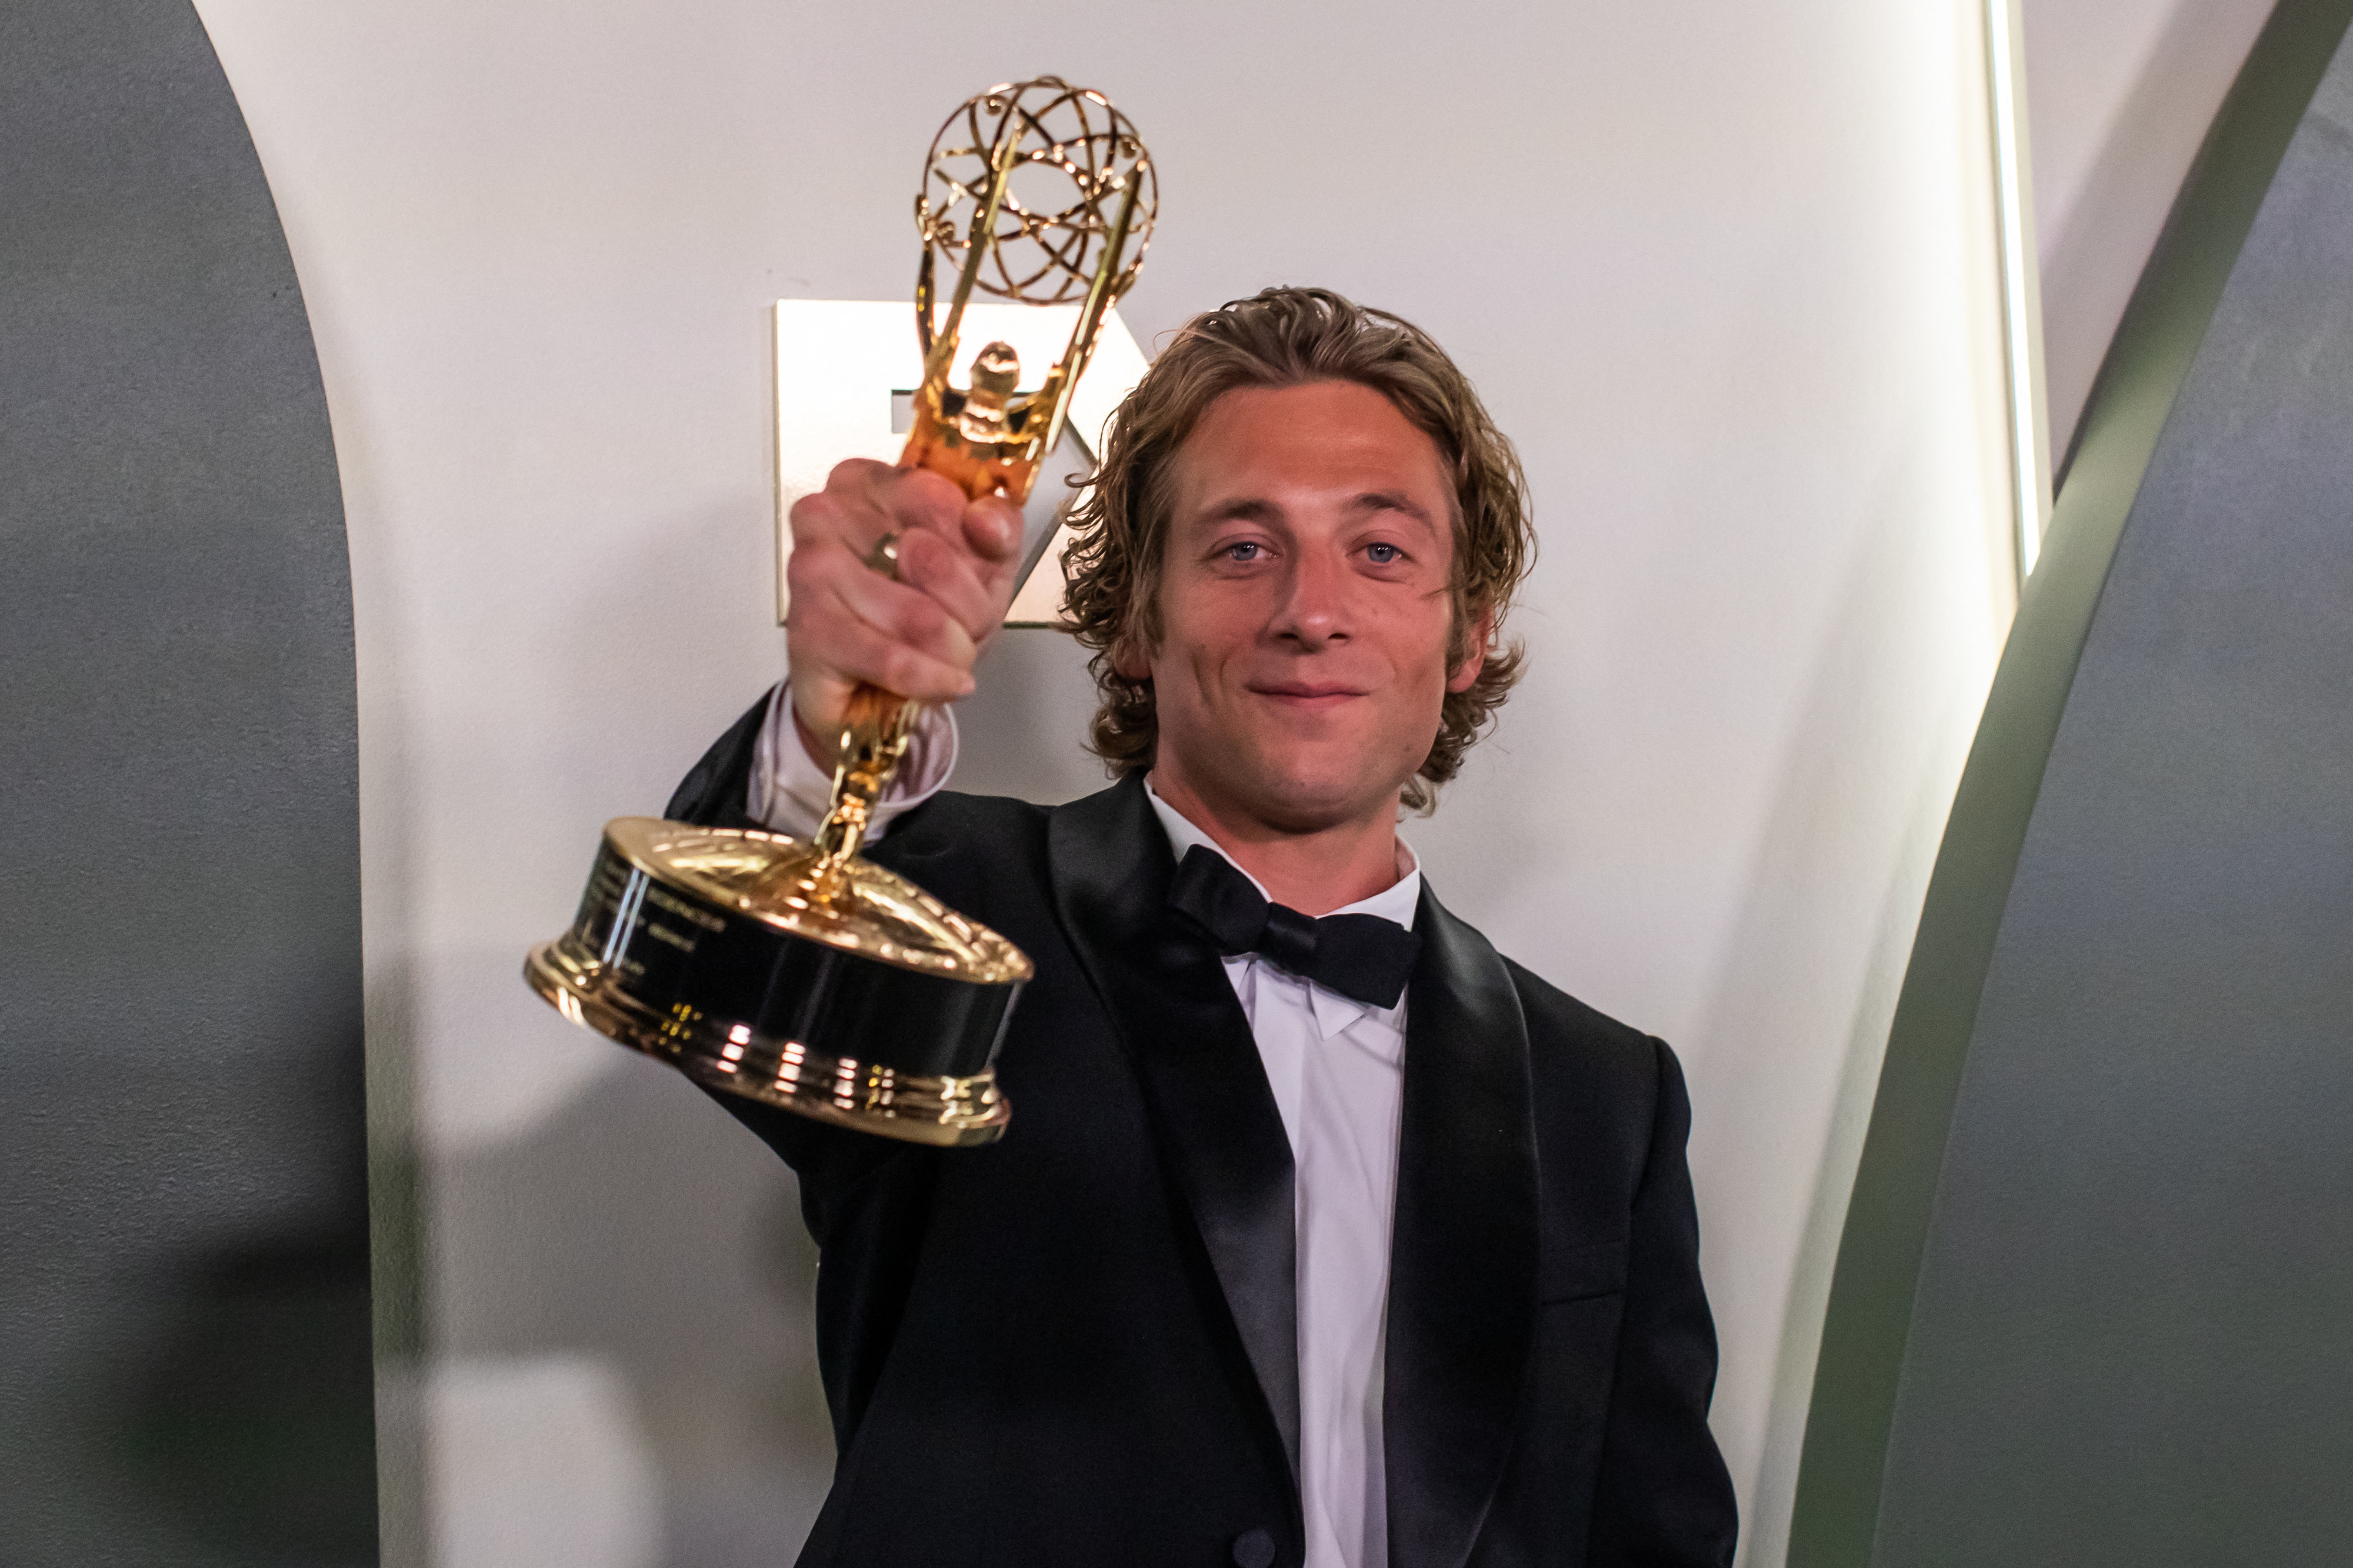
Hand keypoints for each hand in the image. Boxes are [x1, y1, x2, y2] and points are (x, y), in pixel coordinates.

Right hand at [784, 459, 1023, 764]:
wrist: (877, 689)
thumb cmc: (923, 615)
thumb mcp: (981, 561)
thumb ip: (998, 526)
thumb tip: (986, 517)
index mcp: (865, 482)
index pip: (938, 498)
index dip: (974, 549)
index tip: (979, 571)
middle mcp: (826, 515)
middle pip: (931, 558)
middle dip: (970, 609)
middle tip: (963, 626)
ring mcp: (811, 571)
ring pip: (919, 616)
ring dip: (953, 649)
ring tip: (946, 656)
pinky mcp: (808, 630)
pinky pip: (892, 659)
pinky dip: (930, 679)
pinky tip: (943, 681)